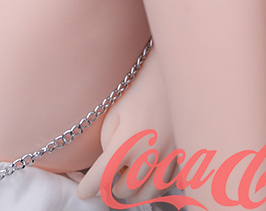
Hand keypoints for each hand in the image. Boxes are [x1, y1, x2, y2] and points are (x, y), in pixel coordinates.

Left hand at [77, 48, 178, 205]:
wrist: (173, 72)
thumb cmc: (139, 86)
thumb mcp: (115, 110)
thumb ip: (108, 142)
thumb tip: (110, 166)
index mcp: (128, 141)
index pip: (102, 177)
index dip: (88, 187)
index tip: (83, 191)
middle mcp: (150, 154)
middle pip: (125, 190)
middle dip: (112, 187)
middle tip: (108, 174)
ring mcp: (168, 156)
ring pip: (147, 194)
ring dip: (133, 191)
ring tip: (126, 175)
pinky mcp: (182, 155)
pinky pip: (165, 184)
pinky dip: (153, 184)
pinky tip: (147, 170)